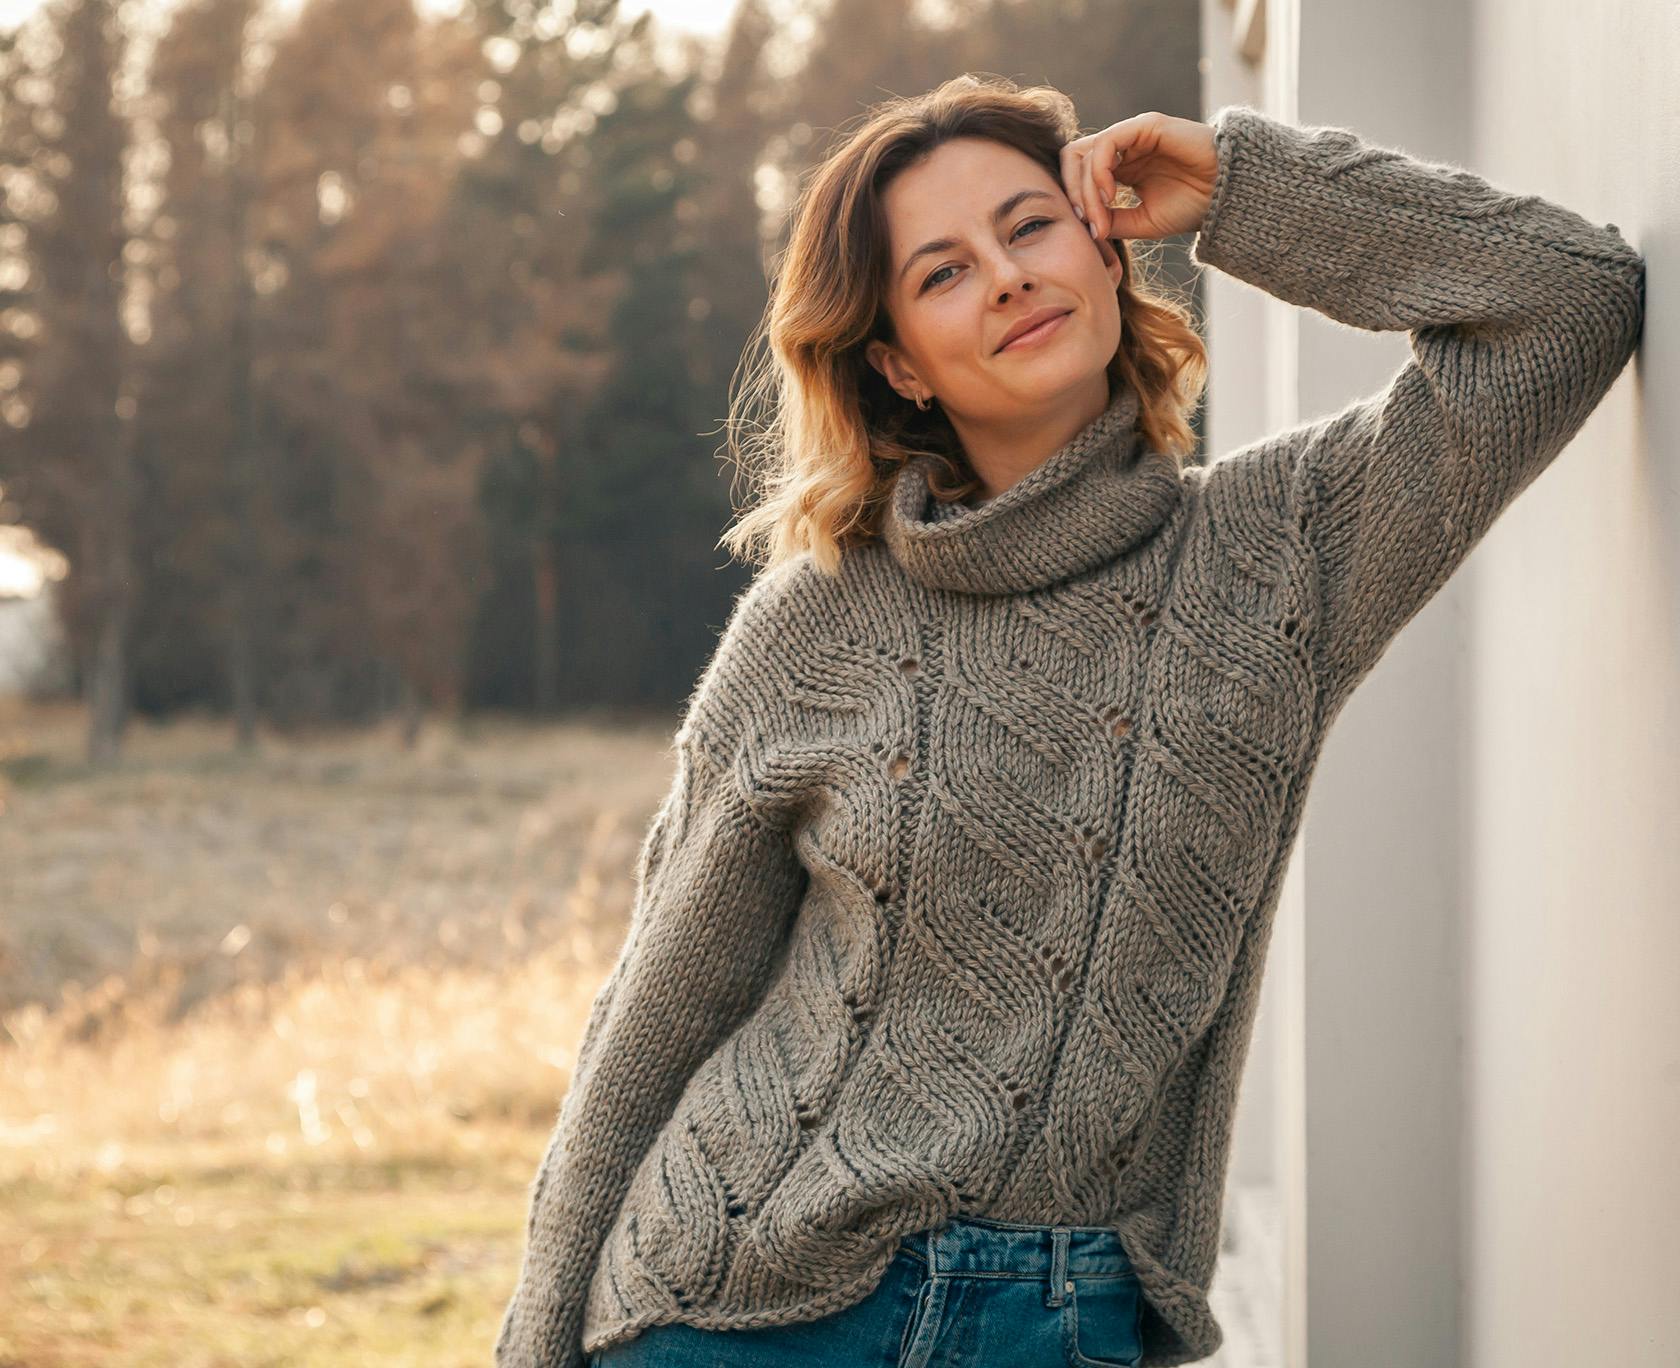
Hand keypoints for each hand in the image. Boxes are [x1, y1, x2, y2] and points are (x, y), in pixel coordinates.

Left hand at [1059, 111, 1218, 241]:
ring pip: (1085, 153)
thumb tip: (1083, 226)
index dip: (1074, 201)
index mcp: (1120, 167)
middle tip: (1088, 223)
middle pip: (1073, 159)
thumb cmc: (1191, 207)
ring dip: (1086, 189)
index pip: (1077, 174)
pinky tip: (1110, 195)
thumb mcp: (1142, 222)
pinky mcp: (1144, 126)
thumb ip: (1111, 221)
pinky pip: (1106, 143)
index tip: (1090, 231)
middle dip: (1072, 193)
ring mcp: (1132, 134)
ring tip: (1101, 215)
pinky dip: (1099, 171)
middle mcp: (1122, 148)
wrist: (1226, 195)